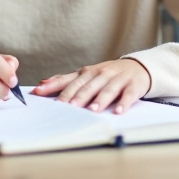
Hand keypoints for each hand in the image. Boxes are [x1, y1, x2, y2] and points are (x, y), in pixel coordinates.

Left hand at [31, 59, 150, 113]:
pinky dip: (123, 103)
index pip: (70, 81)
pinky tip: (118, 111)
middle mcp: (101, 74)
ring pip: (107, 89)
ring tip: (92, 109)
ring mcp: (118, 79)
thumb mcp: (86, 74)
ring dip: (100, 99)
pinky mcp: (133, 85)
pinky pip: (128, 94)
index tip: (41, 93)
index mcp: (88, 72)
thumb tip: (41, 84)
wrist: (138, 67)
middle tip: (69, 106)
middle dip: (78, 96)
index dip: (56, 87)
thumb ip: (65, 80)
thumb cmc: (107, 74)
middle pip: (88, 86)